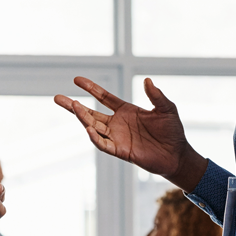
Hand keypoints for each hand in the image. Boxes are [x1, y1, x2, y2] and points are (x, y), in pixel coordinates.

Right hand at [54, 77, 207, 190]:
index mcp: (126, 111)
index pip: (104, 97)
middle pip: (91, 112)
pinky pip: (103, 144)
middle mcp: (117, 123)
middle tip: (58, 97)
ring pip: (93, 126)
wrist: (177, 155)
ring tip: (72, 105)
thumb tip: (147, 80)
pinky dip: (95, 137)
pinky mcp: (121, 151)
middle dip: (74, 106)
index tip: (76, 80)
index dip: (91, 88)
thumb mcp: (166, 109)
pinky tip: (88, 128)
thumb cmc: (172, 131)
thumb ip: (156, 96)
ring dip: (82, 117)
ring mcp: (117, 137)